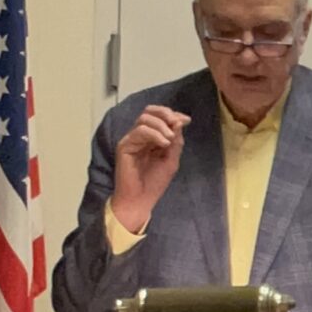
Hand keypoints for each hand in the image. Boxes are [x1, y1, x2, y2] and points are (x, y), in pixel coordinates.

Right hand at [111, 105, 189, 232]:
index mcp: (152, 138)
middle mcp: (140, 136)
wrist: (140, 200)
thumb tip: (179, 121)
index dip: (173, 114)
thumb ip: (176, 141)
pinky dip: (154, 134)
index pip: (159, 117)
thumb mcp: (171, 160)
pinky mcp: (124, 146)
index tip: (186, 120)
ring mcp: (132, 140)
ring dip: (161, 125)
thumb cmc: (154, 183)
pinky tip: (164, 143)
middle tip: (177, 122)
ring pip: (144, 119)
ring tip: (170, 139)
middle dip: (166, 113)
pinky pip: (139, 131)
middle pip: (149, 112)